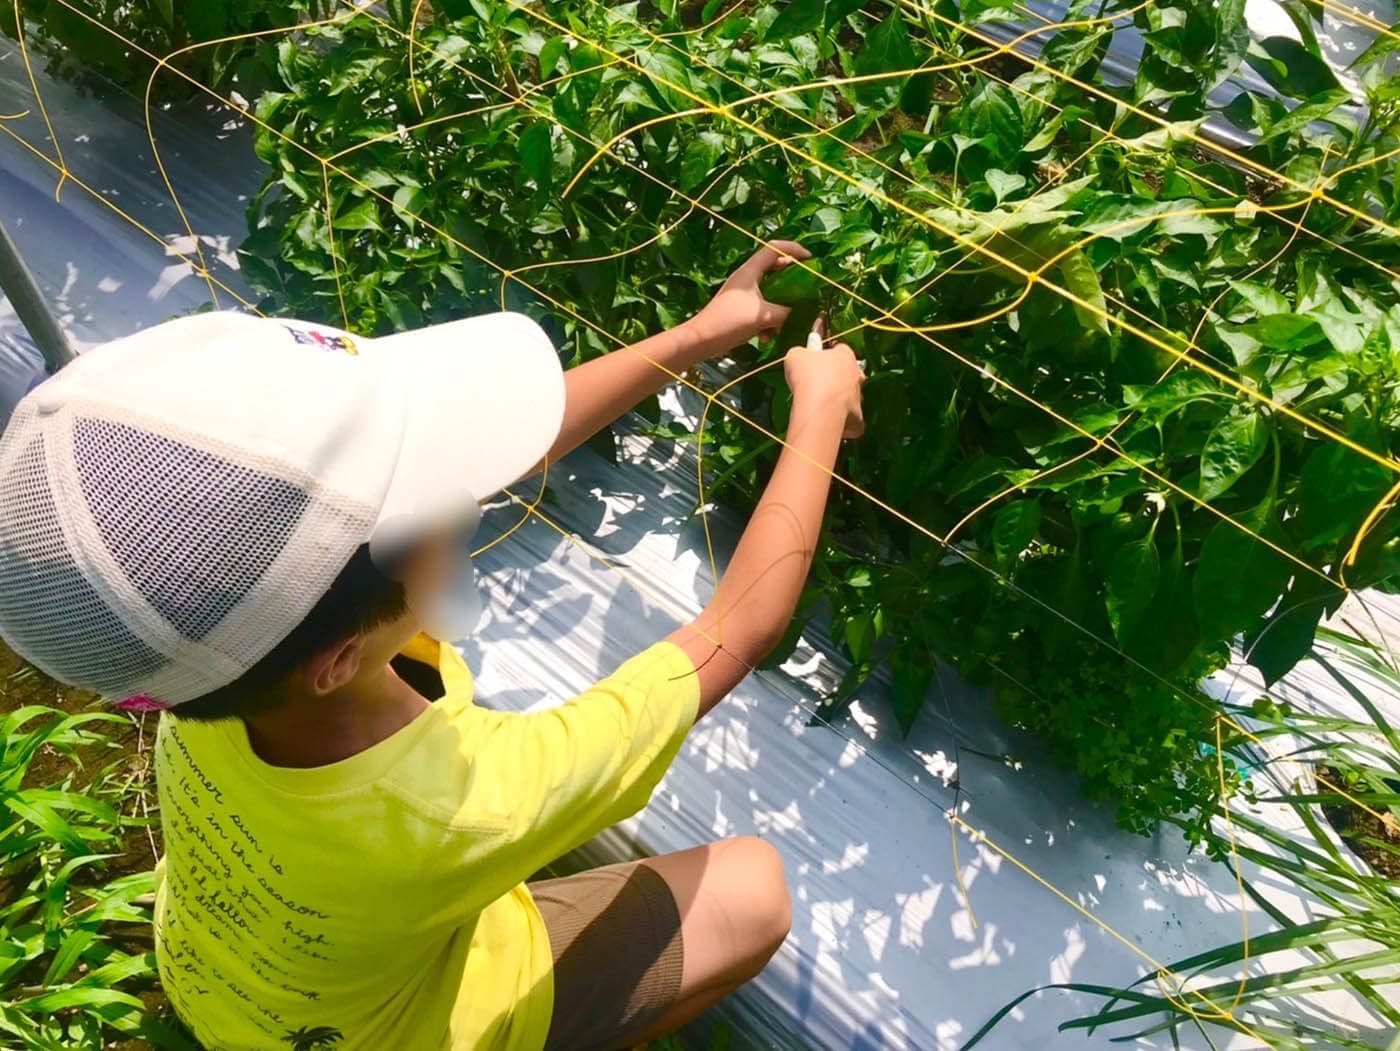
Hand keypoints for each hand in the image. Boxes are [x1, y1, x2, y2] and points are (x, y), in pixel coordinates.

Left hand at [685, 240, 811, 354]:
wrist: (702, 339)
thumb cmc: (731, 321)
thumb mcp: (764, 316)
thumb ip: (785, 311)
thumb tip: (799, 311)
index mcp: (750, 271)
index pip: (774, 248)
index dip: (794, 249)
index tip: (810, 258)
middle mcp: (746, 277)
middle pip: (774, 268)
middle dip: (792, 279)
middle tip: (807, 287)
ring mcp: (743, 292)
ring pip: (769, 292)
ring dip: (780, 306)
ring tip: (787, 319)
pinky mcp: (740, 308)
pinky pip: (761, 307)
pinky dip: (768, 320)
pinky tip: (768, 337)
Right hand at [784, 340, 865, 438]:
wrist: (819, 408)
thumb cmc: (808, 377)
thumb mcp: (795, 356)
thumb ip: (800, 353)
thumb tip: (800, 356)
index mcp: (845, 355)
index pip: (839, 349)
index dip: (827, 354)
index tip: (815, 361)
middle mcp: (857, 375)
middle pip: (848, 374)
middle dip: (835, 378)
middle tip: (815, 385)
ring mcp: (859, 398)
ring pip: (850, 397)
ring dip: (838, 400)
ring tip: (818, 405)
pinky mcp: (858, 420)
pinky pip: (851, 421)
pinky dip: (841, 423)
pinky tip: (826, 422)